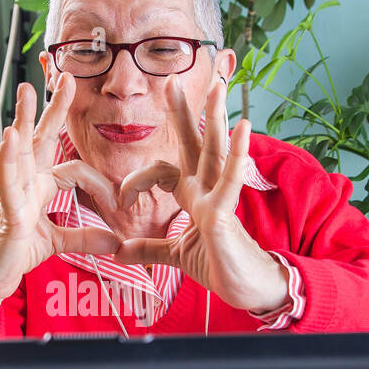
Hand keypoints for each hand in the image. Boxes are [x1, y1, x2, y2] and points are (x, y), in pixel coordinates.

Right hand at [0, 76, 121, 337]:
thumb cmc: (13, 256)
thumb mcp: (56, 243)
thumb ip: (84, 238)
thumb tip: (115, 240)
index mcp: (39, 189)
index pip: (74, 170)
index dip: (100, 184)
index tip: (119, 202)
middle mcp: (25, 185)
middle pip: (40, 139)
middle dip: (53, 109)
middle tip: (66, 78)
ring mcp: (13, 195)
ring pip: (20, 151)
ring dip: (23, 119)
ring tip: (25, 90)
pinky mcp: (7, 213)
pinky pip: (7, 182)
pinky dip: (9, 160)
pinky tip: (9, 138)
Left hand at [112, 76, 290, 314]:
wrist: (247, 289)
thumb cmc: (220, 265)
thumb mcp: (177, 255)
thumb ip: (150, 248)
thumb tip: (120, 251)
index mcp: (194, 196)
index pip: (163, 170)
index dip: (137, 180)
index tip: (121, 200)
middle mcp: (207, 190)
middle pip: (194, 143)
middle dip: (184, 112)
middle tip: (172, 79)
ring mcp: (219, 198)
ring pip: (216, 151)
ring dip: (216, 117)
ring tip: (218, 85)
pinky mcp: (226, 214)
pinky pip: (231, 180)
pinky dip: (237, 155)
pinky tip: (244, 128)